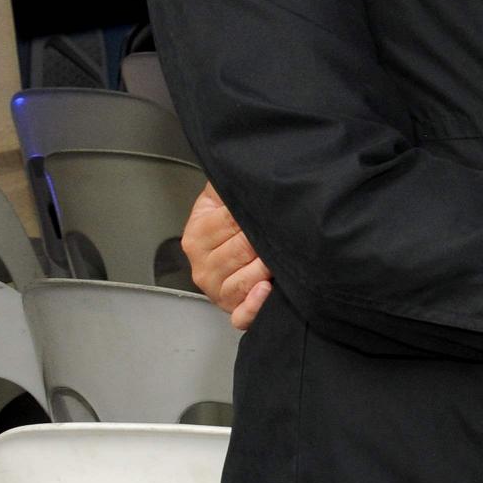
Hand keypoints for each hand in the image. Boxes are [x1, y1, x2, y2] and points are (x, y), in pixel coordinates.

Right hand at [183, 182, 273, 330]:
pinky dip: (253, 306)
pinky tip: (266, 291)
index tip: (271, 210)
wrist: (241, 244)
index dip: (254, 215)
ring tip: (279, 258)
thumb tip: (239, 167)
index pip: (229, 222)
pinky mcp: (233, 310)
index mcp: (197, 235)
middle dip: (265, 242)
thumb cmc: (238, 220)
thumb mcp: (224, 195)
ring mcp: (217, 291)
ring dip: (264, 269)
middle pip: (240, 251)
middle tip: (285, 234)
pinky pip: (241, 315)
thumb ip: (227, 183)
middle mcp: (203, 266)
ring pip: (241, 282)